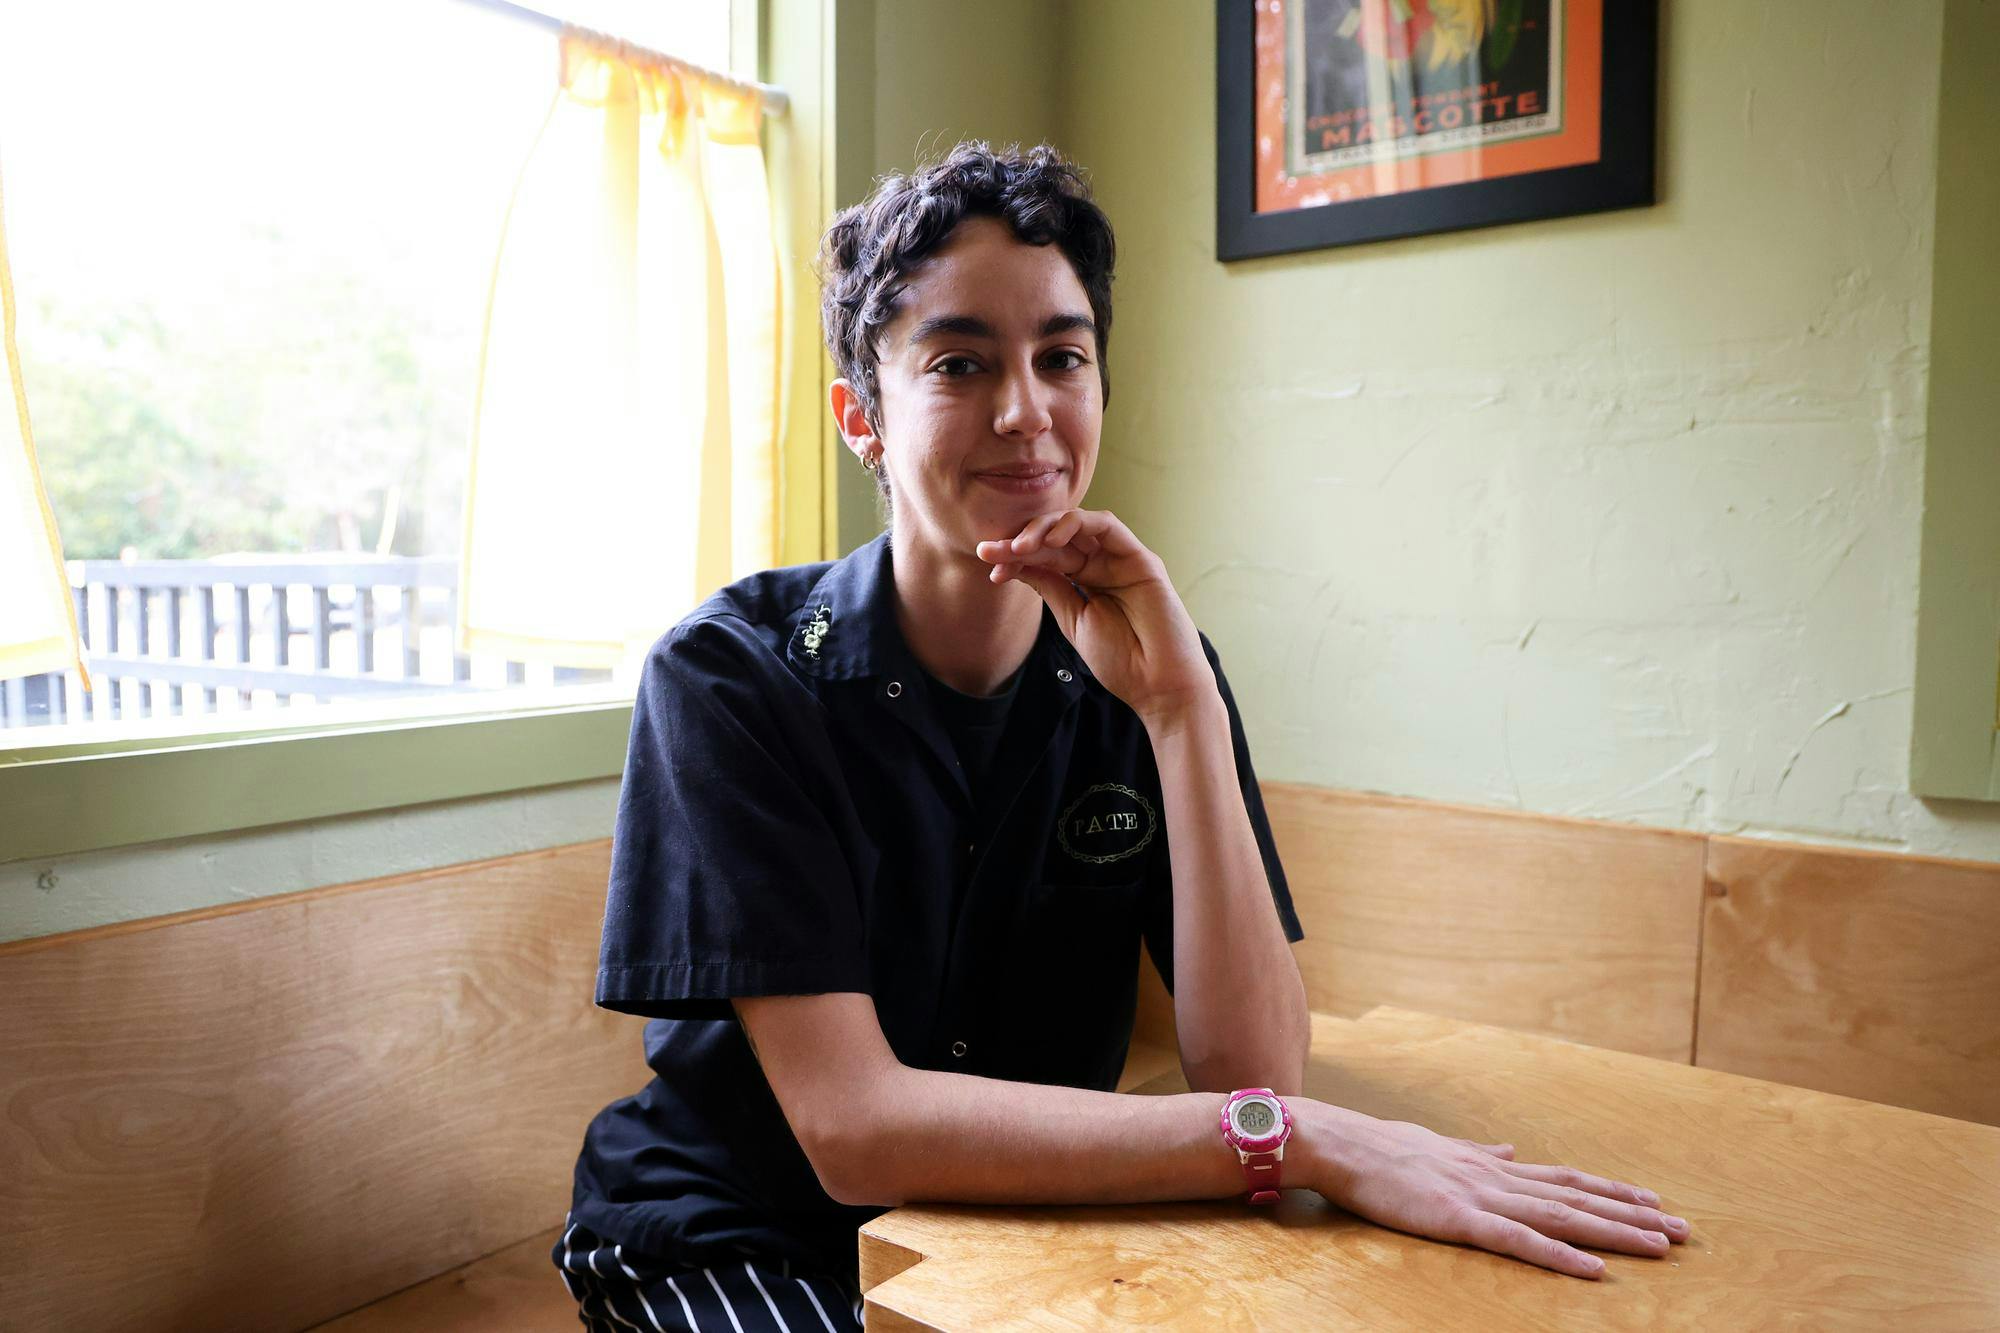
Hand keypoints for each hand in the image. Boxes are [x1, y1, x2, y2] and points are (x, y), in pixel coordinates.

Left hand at [973, 509, 1212, 725]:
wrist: (1158, 686)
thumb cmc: (1121, 660)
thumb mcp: (1072, 619)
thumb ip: (1051, 587)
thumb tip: (1015, 562)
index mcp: (1086, 580)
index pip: (1046, 558)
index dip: (1015, 557)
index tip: (989, 567)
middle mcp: (1103, 564)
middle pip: (1057, 539)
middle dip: (1021, 540)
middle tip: (990, 550)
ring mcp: (1121, 559)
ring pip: (1078, 525)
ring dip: (1044, 528)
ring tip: (1018, 546)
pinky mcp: (1141, 558)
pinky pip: (1108, 526)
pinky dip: (1077, 524)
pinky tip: (1051, 539)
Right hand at [1296, 1100, 1688, 1279]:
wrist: (1343, 1144)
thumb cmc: (1382, 1148)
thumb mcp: (1440, 1145)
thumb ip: (1479, 1152)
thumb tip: (1511, 1149)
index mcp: (1491, 1165)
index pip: (1565, 1178)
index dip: (1611, 1191)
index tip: (1652, 1201)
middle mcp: (1497, 1177)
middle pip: (1578, 1198)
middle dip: (1633, 1215)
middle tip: (1683, 1229)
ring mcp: (1481, 1197)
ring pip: (1562, 1217)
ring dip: (1614, 1232)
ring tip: (1660, 1246)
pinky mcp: (1460, 1219)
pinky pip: (1519, 1242)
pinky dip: (1560, 1256)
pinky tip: (1593, 1270)